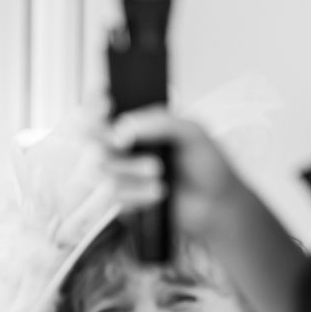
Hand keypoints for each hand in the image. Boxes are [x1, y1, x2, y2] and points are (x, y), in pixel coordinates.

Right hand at [105, 110, 242, 243]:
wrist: (217, 203)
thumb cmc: (207, 164)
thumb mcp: (191, 132)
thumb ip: (159, 122)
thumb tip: (122, 128)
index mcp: (139, 123)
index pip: (101, 110)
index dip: (93, 108)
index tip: (103, 109)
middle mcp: (126, 146)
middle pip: (95, 139)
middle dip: (110, 141)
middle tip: (126, 144)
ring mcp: (123, 174)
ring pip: (104, 168)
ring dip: (129, 169)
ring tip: (158, 172)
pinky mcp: (125, 199)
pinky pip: (115, 194)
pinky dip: (136, 193)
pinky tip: (158, 193)